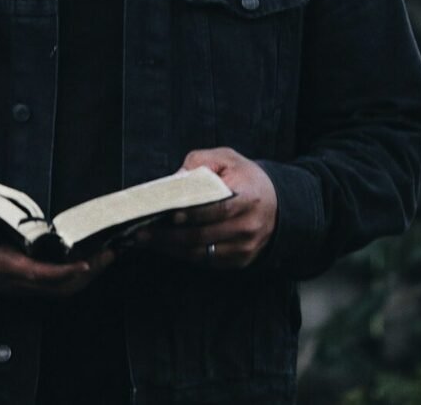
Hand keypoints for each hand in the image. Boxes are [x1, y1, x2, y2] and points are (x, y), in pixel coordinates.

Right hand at [0, 212, 114, 297]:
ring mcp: (18, 282)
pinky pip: (53, 283)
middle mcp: (11, 279)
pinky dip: (74, 274)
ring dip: (84, 276)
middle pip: (55, 287)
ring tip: (105, 255)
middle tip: (109, 254)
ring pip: (58, 288)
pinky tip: (87, 259)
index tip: (84, 264)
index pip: (34, 274)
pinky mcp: (23, 279)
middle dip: (85, 275)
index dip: (62, 273)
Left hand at [136, 147, 277, 268]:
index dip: (193, 213)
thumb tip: (175, 179)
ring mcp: (245, 247)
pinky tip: (165, 246)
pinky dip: (183, 254)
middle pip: (204, 235)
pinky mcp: (239, 260)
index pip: (218, 208)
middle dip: (170, 235)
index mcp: (248, 197)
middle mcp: (248, 226)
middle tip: (143, 232)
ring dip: (171, 248)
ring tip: (146, 240)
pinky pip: (207, 261)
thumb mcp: (227, 159)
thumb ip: (200, 163)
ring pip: (202, 252)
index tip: (170, 214)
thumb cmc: (246, 178)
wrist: (276, 203)